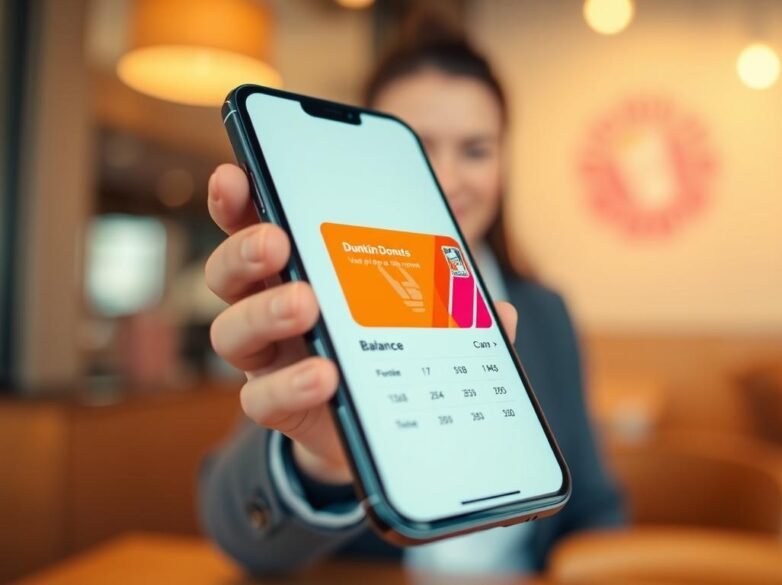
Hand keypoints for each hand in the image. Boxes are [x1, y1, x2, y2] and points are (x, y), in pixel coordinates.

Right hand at [205, 163, 518, 484]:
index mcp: (302, 266)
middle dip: (246, 248)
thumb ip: (462, 310)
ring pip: (231, 330)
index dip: (238, 196)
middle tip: (278, 241)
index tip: (238, 171)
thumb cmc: (400, 350)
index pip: (257, 223)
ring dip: (264, 313)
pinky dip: (289, 385)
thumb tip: (502, 311)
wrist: (387, 427)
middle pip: (229, 271)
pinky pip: (259, 398)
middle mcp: (270, 306)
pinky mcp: (278, 404)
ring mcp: (270, 357)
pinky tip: (324, 376)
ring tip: (305, 306)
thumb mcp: (432, 319)